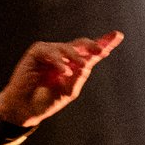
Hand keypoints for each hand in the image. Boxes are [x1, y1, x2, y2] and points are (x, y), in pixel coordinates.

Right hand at [0, 31, 124, 128]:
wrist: (26, 109)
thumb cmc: (46, 100)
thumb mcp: (69, 91)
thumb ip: (79, 77)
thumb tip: (87, 63)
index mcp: (73, 65)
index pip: (90, 52)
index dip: (104, 43)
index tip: (118, 35)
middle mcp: (62, 56)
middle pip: (81, 44)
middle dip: (93, 45)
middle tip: (102, 51)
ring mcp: (49, 53)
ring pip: (66, 47)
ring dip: (75, 56)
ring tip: (82, 65)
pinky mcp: (36, 53)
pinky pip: (50, 52)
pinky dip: (58, 61)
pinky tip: (64, 70)